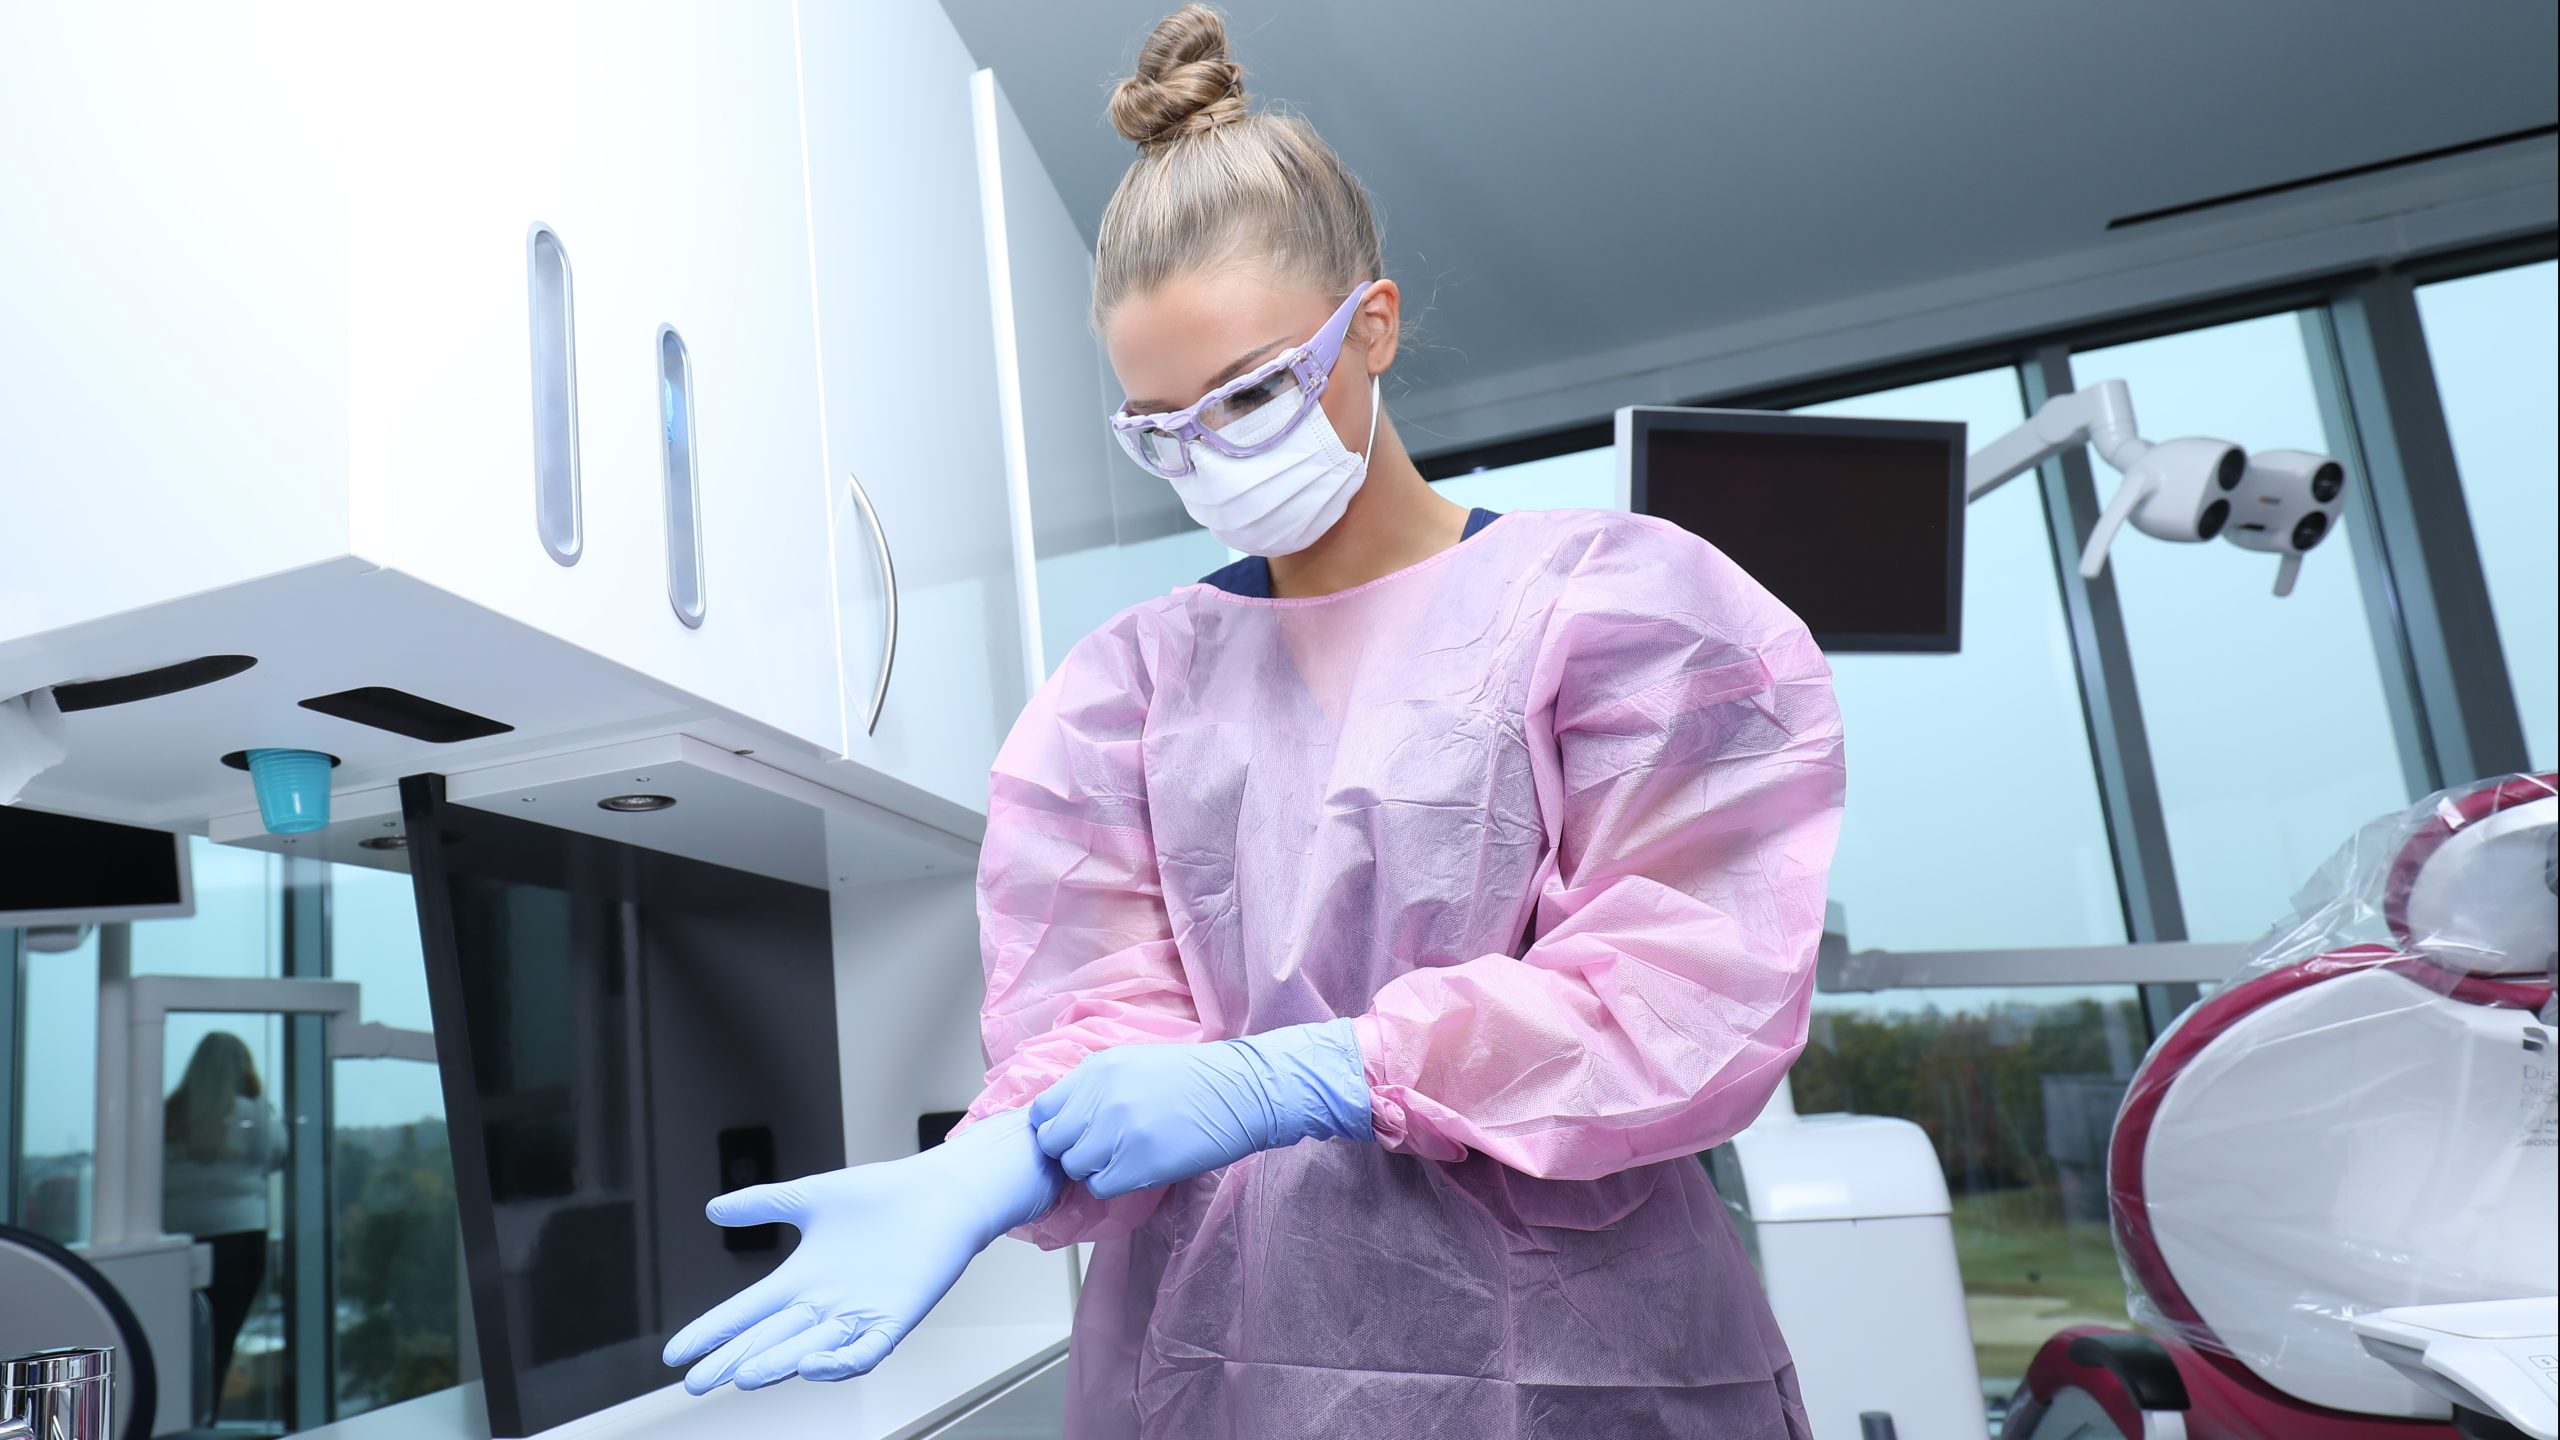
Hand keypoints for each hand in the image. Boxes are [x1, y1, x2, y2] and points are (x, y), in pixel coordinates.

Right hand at [662, 1106, 1062, 1392]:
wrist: (941, 1192)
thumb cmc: (881, 1196)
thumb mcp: (811, 1197)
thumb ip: (763, 1204)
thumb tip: (712, 1209)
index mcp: (802, 1279)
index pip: (746, 1313)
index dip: (713, 1333)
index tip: (676, 1355)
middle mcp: (825, 1304)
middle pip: (769, 1339)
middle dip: (733, 1360)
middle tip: (697, 1382)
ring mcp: (858, 1314)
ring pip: (809, 1349)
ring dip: (778, 1364)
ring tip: (743, 1375)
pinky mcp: (894, 1318)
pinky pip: (864, 1351)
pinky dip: (841, 1361)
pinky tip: (814, 1365)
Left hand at [1028, 1018, 1370, 1198]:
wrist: (1245, 1090)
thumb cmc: (1198, 1077)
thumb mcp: (1137, 1062)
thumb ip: (1097, 1085)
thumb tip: (1069, 1114)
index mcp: (1097, 1069)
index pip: (1042, 1110)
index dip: (1055, 1127)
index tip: (1074, 1133)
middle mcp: (1101, 1098)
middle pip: (1053, 1142)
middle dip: (1071, 1150)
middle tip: (1099, 1150)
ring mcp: (1118, 1132)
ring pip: (1075, 1167)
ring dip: (1093, 1169)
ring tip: (1123, 1159)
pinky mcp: (1139, 1164)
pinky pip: (1101, 1187)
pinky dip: (1113, 1184)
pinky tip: (1137, 1169)